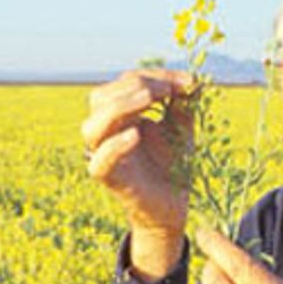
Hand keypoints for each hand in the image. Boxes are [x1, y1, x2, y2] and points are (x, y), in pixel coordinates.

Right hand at [82, 69, 194, 279]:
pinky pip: (99, 162)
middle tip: (167, 91)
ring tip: (147, 101)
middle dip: (134, 87)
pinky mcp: (109, 179)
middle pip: (101, 98)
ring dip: (118, 108)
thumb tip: (190, 81)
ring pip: (92, 127)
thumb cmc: (173, 166)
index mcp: (121, 116)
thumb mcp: (182, 128)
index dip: (156, 76)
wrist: (173, 207)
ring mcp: (104, 155)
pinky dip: (114, 146)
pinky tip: (136, 136)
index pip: (127, 83)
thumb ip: (182, 104)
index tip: (189, 83)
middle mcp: (107, 133)